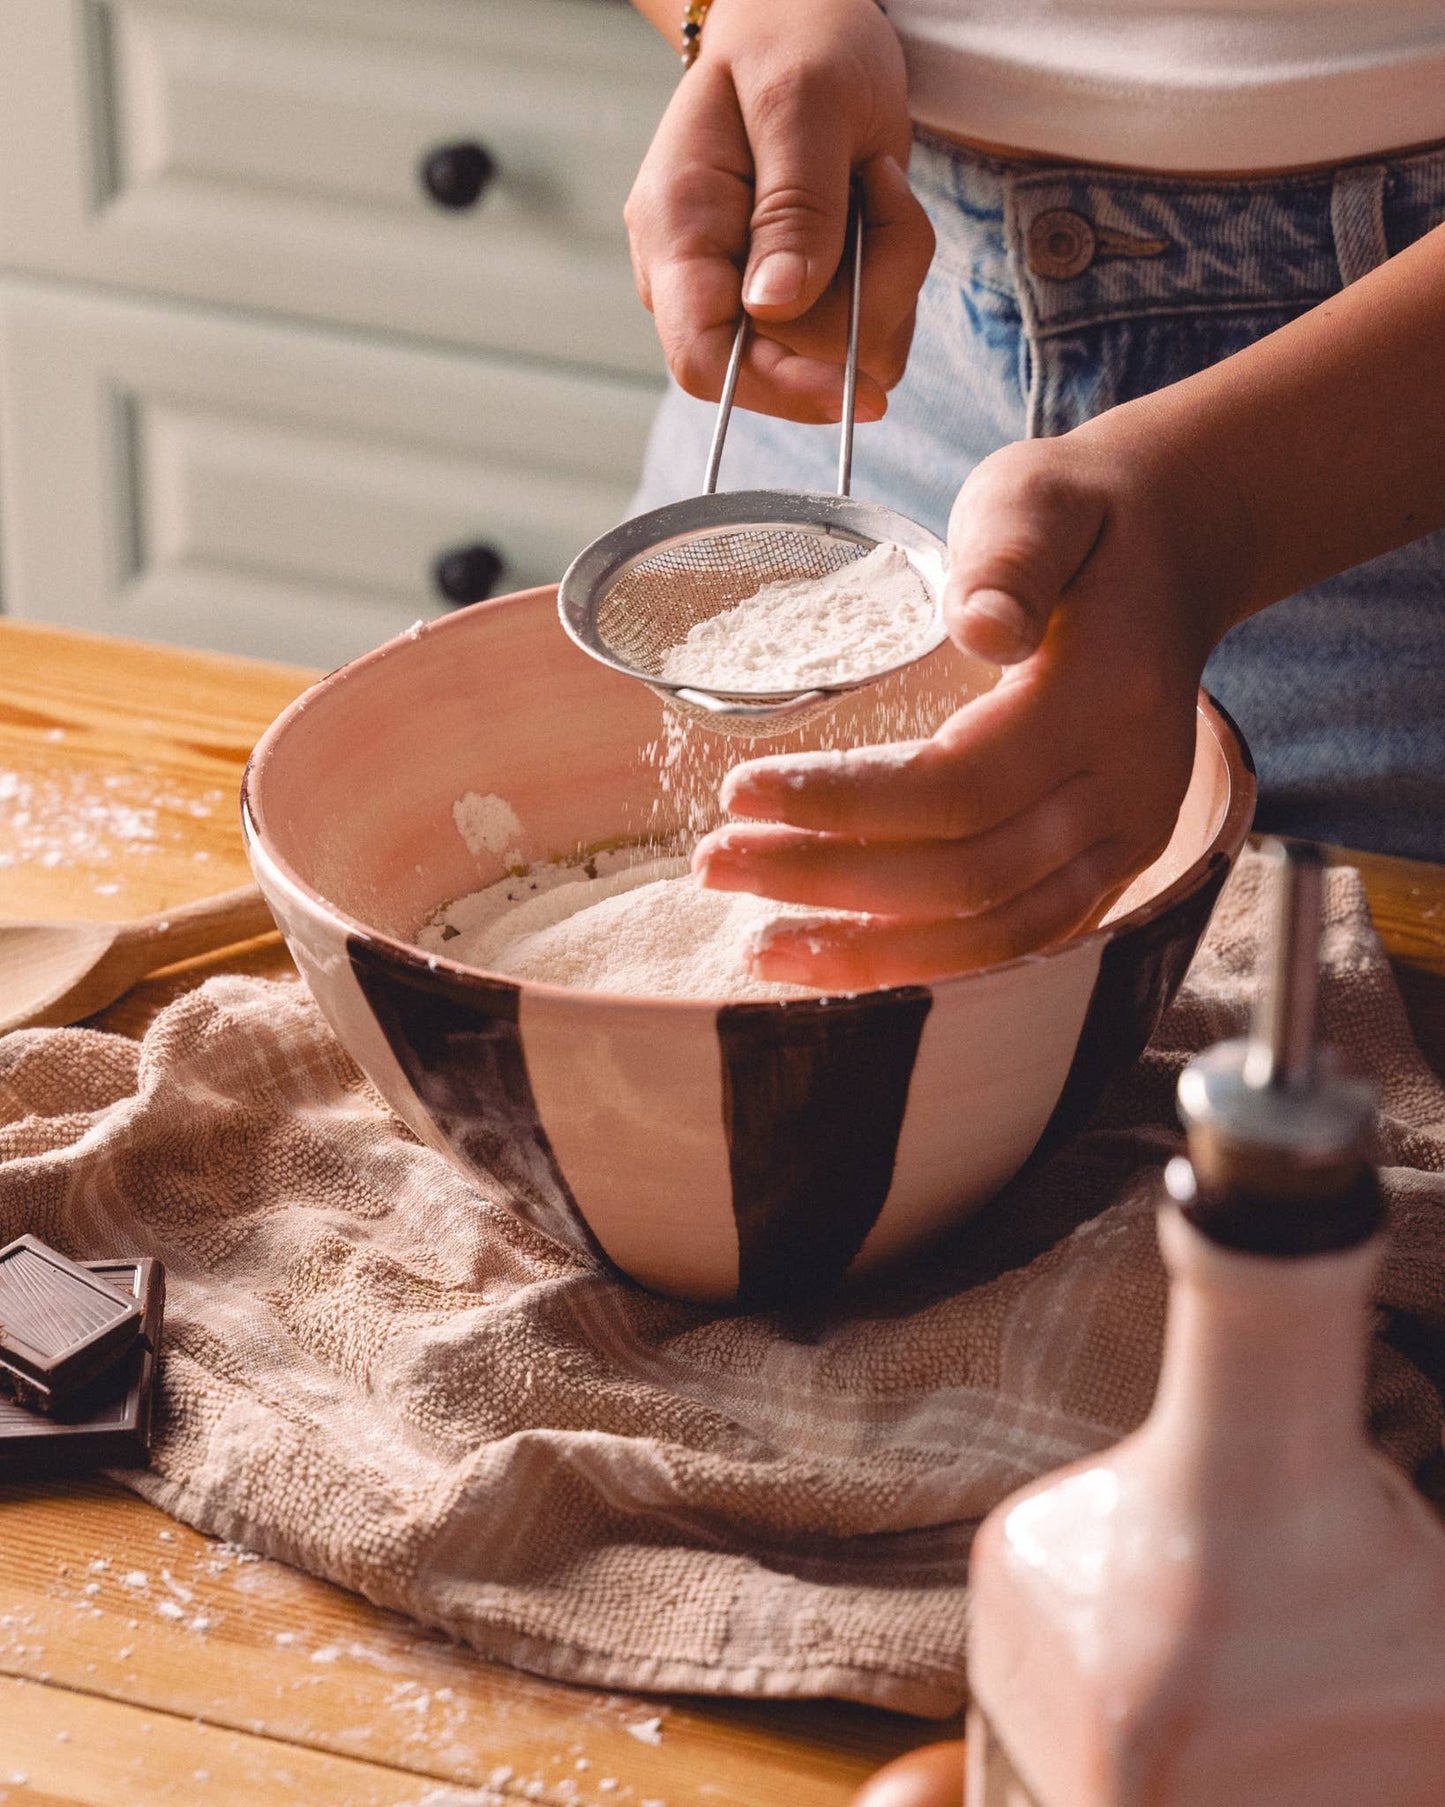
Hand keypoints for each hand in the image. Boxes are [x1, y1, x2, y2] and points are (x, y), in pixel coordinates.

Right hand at [624, 0, 934, 422]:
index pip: (702, 359)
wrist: (807, 20)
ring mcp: (757, 296)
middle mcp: (708, 278)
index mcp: (678, 230)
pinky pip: (871, 334)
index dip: (776, 389)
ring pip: (844, 353)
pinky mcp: (807, 302)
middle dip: (866, 293)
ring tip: (879, 186)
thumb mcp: (803, 101)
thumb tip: (772, 307)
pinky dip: (898, 278)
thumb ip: (794, 207)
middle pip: (791, 360)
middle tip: (883, 190)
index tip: (852, 390)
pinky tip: (880, 211)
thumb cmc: (795, 38)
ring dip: (891, 276)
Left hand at [692, 429, 1245, 986]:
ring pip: (998, 934)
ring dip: (873, 953)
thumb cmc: (1078, 524)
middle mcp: (1127, 788)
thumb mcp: (1037, 499)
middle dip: (829, 883)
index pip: (959, 786)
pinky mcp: (1114, 866)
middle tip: (714, 865)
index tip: (738, 793)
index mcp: (1103, 701)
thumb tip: (982, 626)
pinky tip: (842, 966)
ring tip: (762, 949)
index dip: (844, 804)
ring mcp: (1129, 839)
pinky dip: (929, 964)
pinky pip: (1021, 942)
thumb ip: (1009, 557)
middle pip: (967, 875)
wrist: (1172, 553)